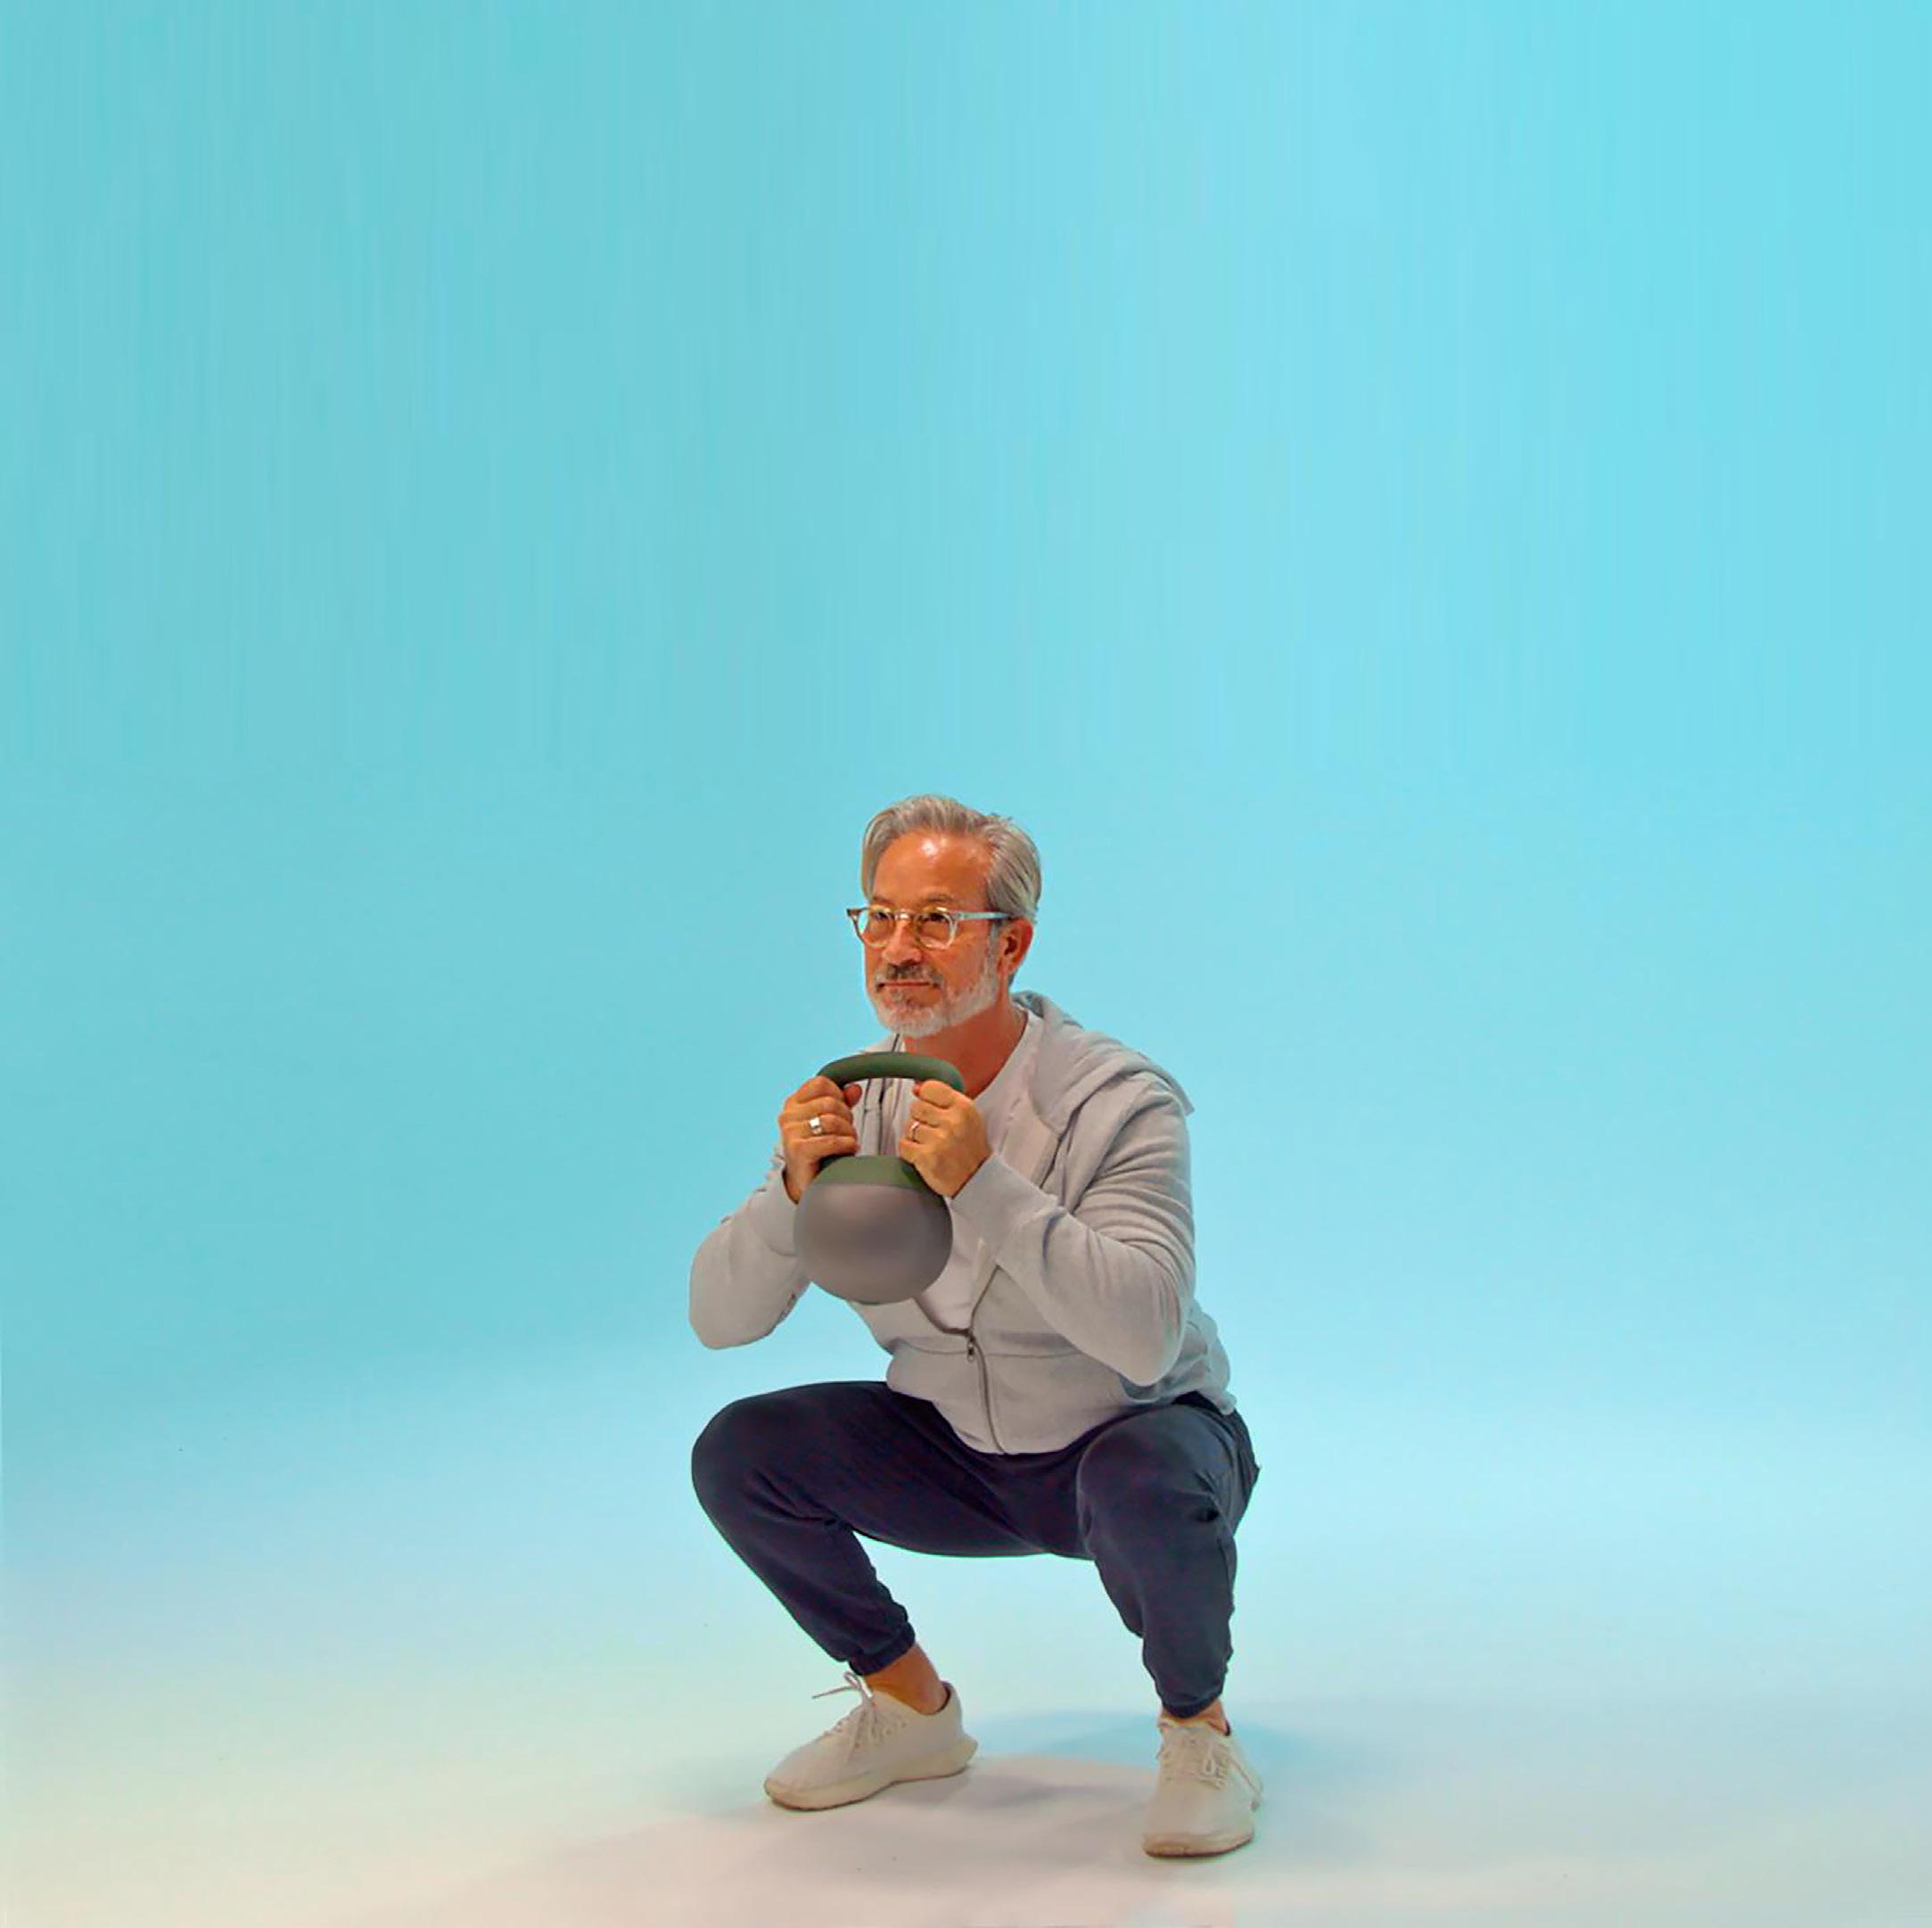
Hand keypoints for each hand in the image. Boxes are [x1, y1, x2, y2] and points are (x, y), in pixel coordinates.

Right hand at [778, 1076, 863, 1203]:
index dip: (838, 1094)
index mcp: (793, 1103)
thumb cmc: (818, 1150)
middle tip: (848, 1131)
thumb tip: (855, 1088)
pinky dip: (845, 1144)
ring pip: (832, 1120)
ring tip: (849, 1141)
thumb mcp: (829, 1122)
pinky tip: (849, 1149)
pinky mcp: (798, 1150)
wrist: (805, 1182)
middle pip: (830, 1102)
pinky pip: (831, 1140)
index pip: (821, 1083)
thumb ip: (841, 1102)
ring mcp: (791, 1133)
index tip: (843, 1110)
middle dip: (847, 1117)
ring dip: (848, 1132)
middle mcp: (788, 1116)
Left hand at [899, 1080, 990, 1198]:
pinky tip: (923, 1155)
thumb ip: (945, 1099)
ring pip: (908, 1126)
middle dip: (920, 1118)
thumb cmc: (971, 1148)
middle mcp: (952, 1122)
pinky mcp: (926, 1157)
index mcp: (964, 1107)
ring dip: (915, 1136)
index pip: (930, 1087)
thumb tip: (917, 1087)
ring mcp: (939, 1140)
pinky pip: (903, 1145)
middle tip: (933, 1131)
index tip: (930, 1107)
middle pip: (916, 1107)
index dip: (926, 1098)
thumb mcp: (968, 1116)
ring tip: (930, 1145)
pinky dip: (909, 1151)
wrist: (977, 1179)